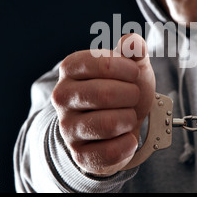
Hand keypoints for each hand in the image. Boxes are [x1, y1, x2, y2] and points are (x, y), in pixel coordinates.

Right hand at [51, 34, 154, 175]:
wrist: (119, 126)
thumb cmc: (123, 90)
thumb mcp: (131, 66)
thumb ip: (134, 49)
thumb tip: (132, 42)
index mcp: (71, 68)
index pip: (100, 63)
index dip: (127, 69)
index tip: (134, 73)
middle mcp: (62, 96)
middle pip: (104, 94)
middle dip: (131, 95)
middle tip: (133, 96)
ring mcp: (68, 127)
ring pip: (107, 124)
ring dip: (128, 119)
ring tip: (128, 116)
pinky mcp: (79, 154)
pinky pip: (110, 152)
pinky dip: (127, 144)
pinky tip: (126, 137)